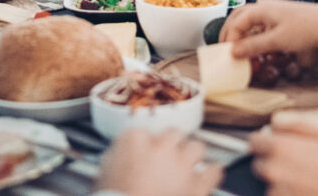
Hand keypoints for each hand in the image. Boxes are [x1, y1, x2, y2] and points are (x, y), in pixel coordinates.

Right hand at [95, 128, 222, 195]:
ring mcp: (182, 164)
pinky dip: (211, 174)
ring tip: (186, 168)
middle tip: (165, 160)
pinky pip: (214, 171)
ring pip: (196, 147)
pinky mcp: (198, 185)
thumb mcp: (103, 175)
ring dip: (192, 157)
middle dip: (171, 146)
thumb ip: (114, 158)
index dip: (143, 146)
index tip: (142, 155)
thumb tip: (119, 155)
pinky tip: (207, 178)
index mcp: (134, 141)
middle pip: (172, 134)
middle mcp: (161, 147)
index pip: (141, 133)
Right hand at [219, 0, 317, 58]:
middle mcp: (265, 6)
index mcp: (261, 8)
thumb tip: (232, 52)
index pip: (236, 22)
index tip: (227, 55)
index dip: (229, 38)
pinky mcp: (282, 18)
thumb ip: (253, 46)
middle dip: (230, 32)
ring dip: (242, 34)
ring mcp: (274, 11)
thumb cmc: (305, 30)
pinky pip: (261, 25)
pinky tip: (256, 47)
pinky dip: (254, 35)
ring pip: (250, 21)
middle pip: (239, 17)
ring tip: (238, 50)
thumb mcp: (277, 41)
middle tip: (224, 49)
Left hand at [250, 123, 317, 195]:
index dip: (264, 142)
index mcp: (281, 148)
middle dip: (274, 164)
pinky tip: (308, 192)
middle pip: (260, 165)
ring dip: (283, 184)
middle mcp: (275, 171)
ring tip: (307, 183)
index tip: (272, 146)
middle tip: (297, 167)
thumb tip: (273, 124)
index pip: (254, 142)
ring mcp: (278, 192)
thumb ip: (294, 126)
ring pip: (271, 186)